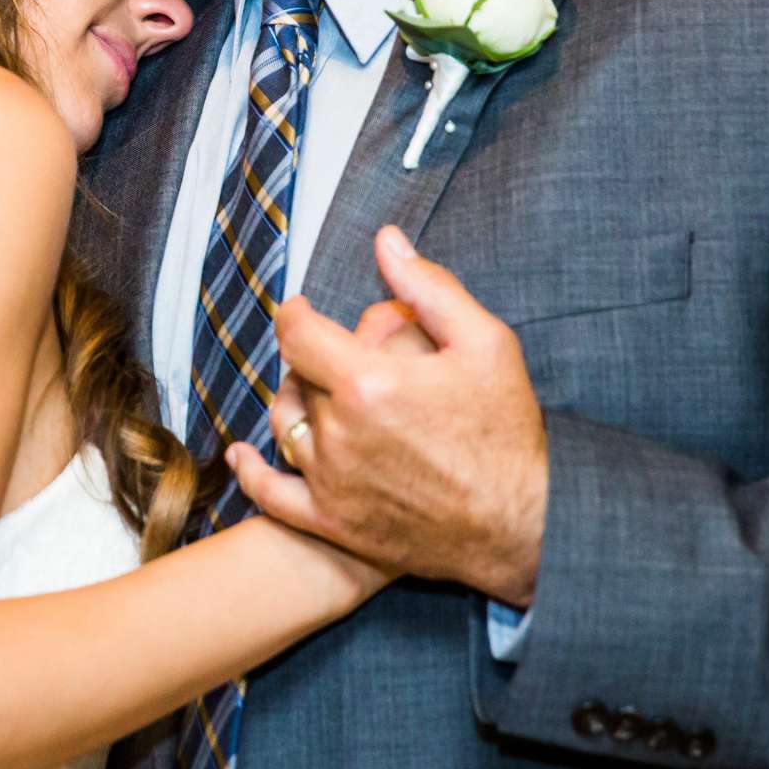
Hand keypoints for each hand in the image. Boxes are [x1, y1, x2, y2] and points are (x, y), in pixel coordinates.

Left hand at [228, 226, 547, 607]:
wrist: (526, 527)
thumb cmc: (508, 433)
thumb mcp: (486, 344)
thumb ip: (429, 288)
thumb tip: (387, 241)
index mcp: (369, 383)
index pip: (298, 332)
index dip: (295, 313)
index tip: (302, 308)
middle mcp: (339, 433)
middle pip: (297, 377)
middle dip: (314, 360)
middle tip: (346, 359)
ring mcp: (331, 482)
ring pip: (284, 425)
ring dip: (293, 404)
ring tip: (317, 395)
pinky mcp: (332, 522)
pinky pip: (271, 493)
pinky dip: (251, 470)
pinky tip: (242, 453)